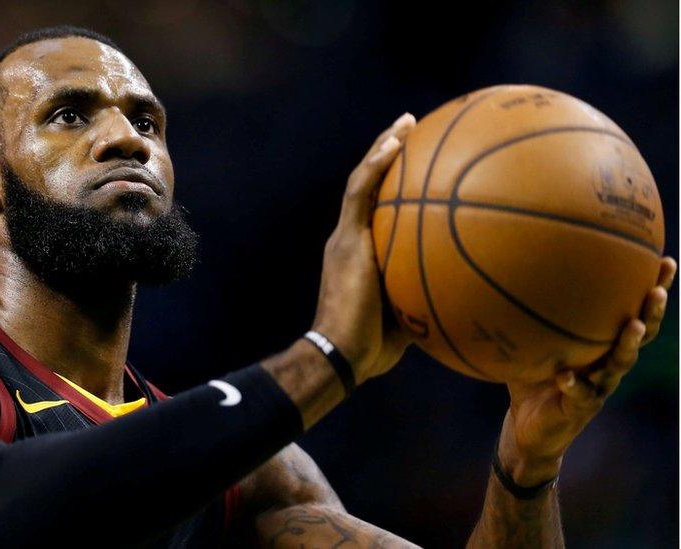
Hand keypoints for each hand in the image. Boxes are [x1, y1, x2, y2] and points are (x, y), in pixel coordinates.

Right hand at [312, 113, 415, 385]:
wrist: (342, 354)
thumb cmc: (375, 348)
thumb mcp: (411, 316)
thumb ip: (431, 295)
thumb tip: (473, 293)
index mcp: (362, 255)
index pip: (377, 211)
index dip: (394, 185)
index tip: (418, 165)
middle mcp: (350, 239)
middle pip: (367, 187)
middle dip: (388, 156)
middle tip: (412, 130)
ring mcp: (346, 237)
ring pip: (362, 181)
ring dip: (382, 148)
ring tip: (406, 123)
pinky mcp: (346, 240)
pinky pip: (360, 192)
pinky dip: (375, 164)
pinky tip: (395, 142)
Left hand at [498, 257, 676, 485]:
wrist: (529, 429)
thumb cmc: (532, 380)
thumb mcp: (531, 344)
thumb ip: (527, 316)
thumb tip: (510, 274)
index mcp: (602, 346)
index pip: (633, 312)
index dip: (652, 289)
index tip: (664, 261)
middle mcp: (607, 364)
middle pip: (640, 335)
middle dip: (652, 311)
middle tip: (657, 289)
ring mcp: (598, 387)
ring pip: (620, 364)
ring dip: (627, 344)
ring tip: (633, 323)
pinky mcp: (578, 408)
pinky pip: (580, 394)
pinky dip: (574, 384)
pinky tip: (566, 376)